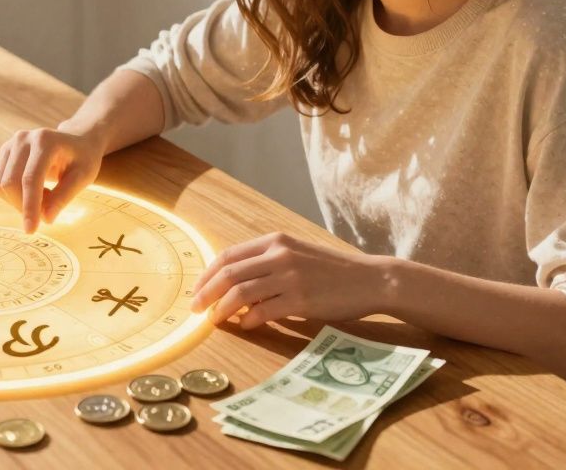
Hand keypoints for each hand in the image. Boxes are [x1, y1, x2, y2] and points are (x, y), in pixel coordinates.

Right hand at [0, 126, 105, 233]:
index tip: (31, 230)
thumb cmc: (83, 158)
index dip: (29, 206)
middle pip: (11, 183)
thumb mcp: (83, 177)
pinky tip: (33, 190)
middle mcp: (23, 139)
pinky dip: (13, 195)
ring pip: (0, 185)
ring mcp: (11, 144)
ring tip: (44, 196)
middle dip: (24, 206)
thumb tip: (46, 218)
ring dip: (18, 201)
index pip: (30, 178)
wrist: (76, 140)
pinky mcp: (4, 153)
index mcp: (45, 141)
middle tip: (47, 210)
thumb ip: (64, 196)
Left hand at [190, 232, 388, 327]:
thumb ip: (268, 264)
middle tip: (195, 308)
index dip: (207, 273)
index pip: (229, 255)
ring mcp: (290, 277)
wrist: (370, 279)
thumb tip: (235, 287)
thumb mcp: (297, 255)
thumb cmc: (332, 270)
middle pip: (228, 273)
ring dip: (221, 309)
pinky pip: (263, 312)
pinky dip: (248, 320)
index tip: (197, 289)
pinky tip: (245, 325)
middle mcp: (279, 255)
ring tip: (215, 319)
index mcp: (275, 241)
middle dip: (205, 292)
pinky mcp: (301, 300)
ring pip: (240, 293)